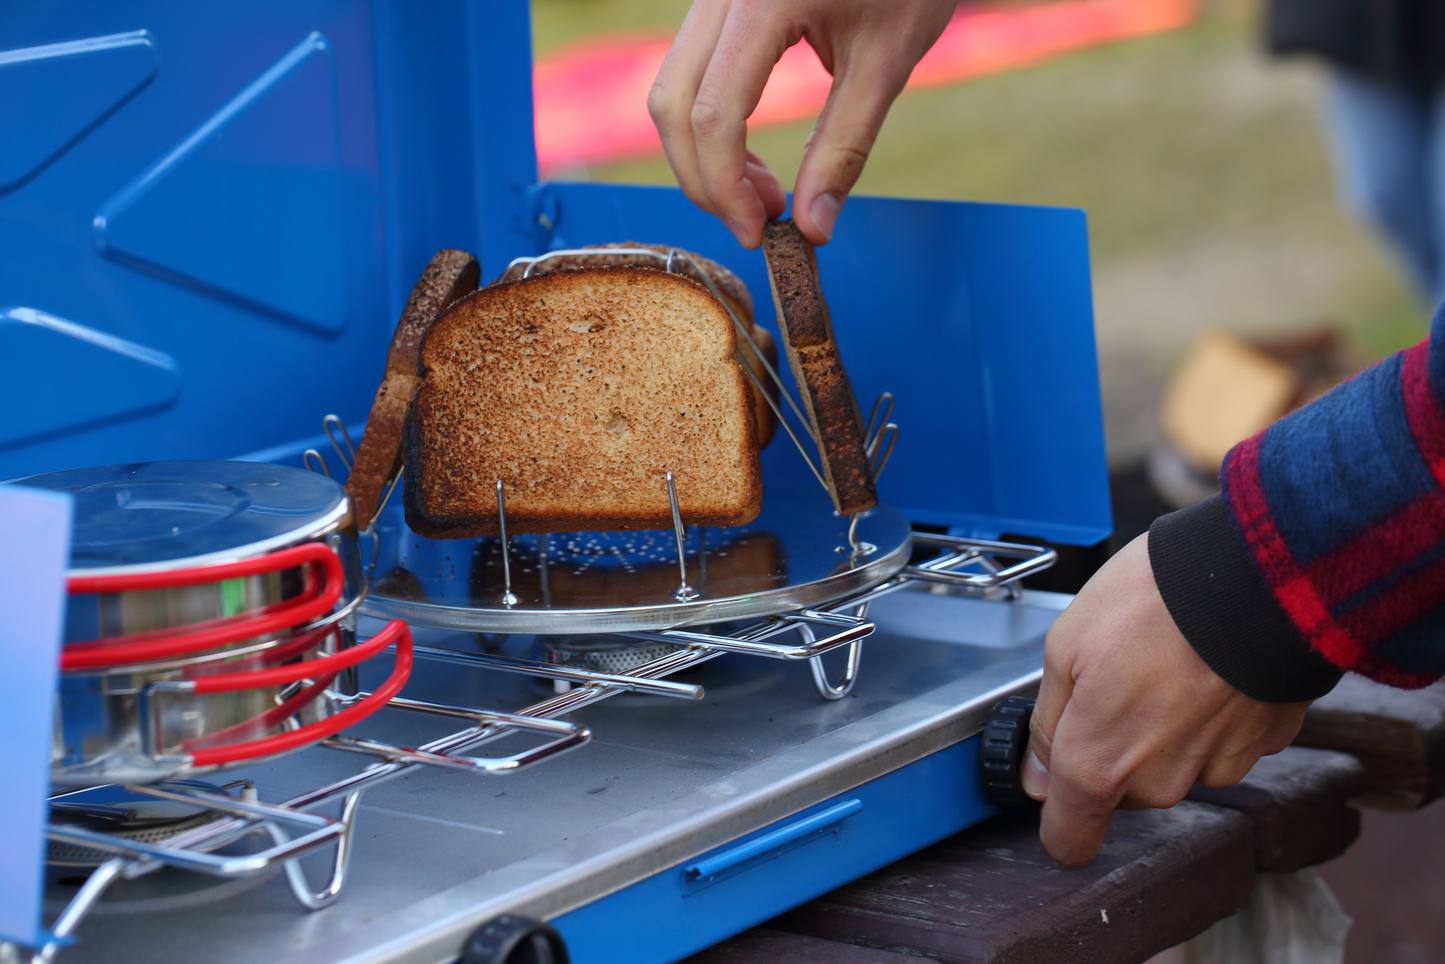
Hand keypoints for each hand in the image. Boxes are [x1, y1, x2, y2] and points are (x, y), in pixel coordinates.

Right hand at [648, 0, 955, 247]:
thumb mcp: (888, 64)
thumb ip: (843, 148)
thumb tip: (812, 228)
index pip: (714, 112)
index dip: (725, 187)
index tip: (759, 232)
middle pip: (671, 103)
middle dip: (704, 178)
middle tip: (759, 220)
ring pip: (669, 89)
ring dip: (703, 155)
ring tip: (764, 190)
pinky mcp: (718, 3)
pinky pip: (689, 71)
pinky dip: (709, 124)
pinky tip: (751, 155)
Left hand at [1021, 532, 1310, 865]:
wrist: (1255, 575)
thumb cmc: (1154, 601)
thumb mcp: (1065, 644)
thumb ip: (1047, 721)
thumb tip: (1038, 774)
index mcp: (1100, 763)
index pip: (1070, 839)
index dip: (1058, 816)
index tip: (1055, 784)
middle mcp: (1159, 781)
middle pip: (1120, 789)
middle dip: (1111, 746)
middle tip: (1115, 678)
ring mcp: (1216, 767)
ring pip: (1171, 763)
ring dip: (1164, 726)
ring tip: (1166, 659)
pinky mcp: (1261, 744)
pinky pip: (1220, 741)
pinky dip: (1210, 712)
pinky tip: (1206, 664)